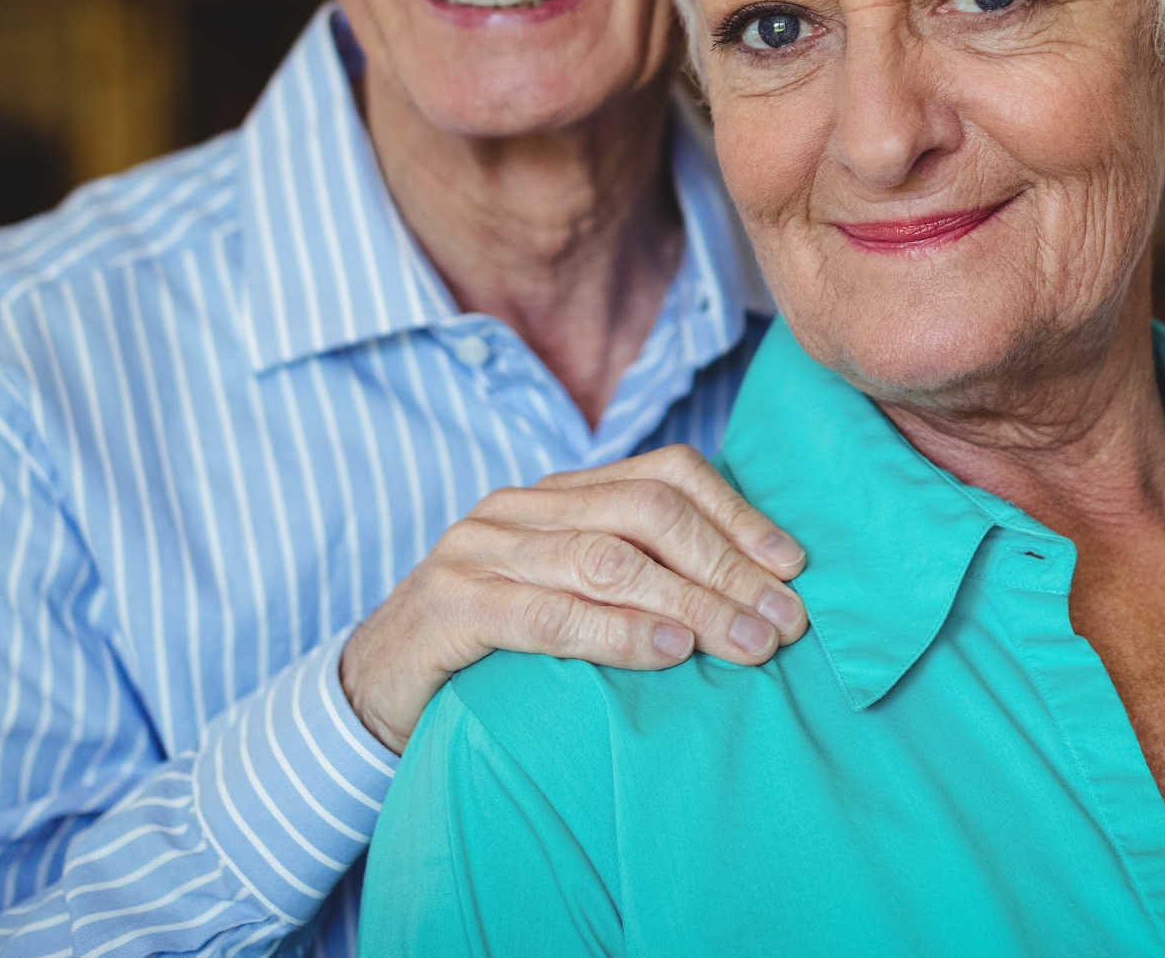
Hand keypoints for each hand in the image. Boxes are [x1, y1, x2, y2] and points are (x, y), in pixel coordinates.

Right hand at [337, 445, 808, 751]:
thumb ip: (631, 583)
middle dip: (726, 564)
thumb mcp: (566, 600)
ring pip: (606, 559)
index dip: (736, 516)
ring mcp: (481, 550)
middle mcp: (520, 507)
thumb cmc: (488, 651)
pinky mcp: (452, 605)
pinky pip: (547, 613)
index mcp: (557, 495)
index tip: (794, 567)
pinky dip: (617, 632)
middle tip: (786, 620)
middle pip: (646, 511)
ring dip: (690, 601)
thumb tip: (749, 600)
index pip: (664, 475)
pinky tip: (669, 652)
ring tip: (747, 641)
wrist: (370, 688)